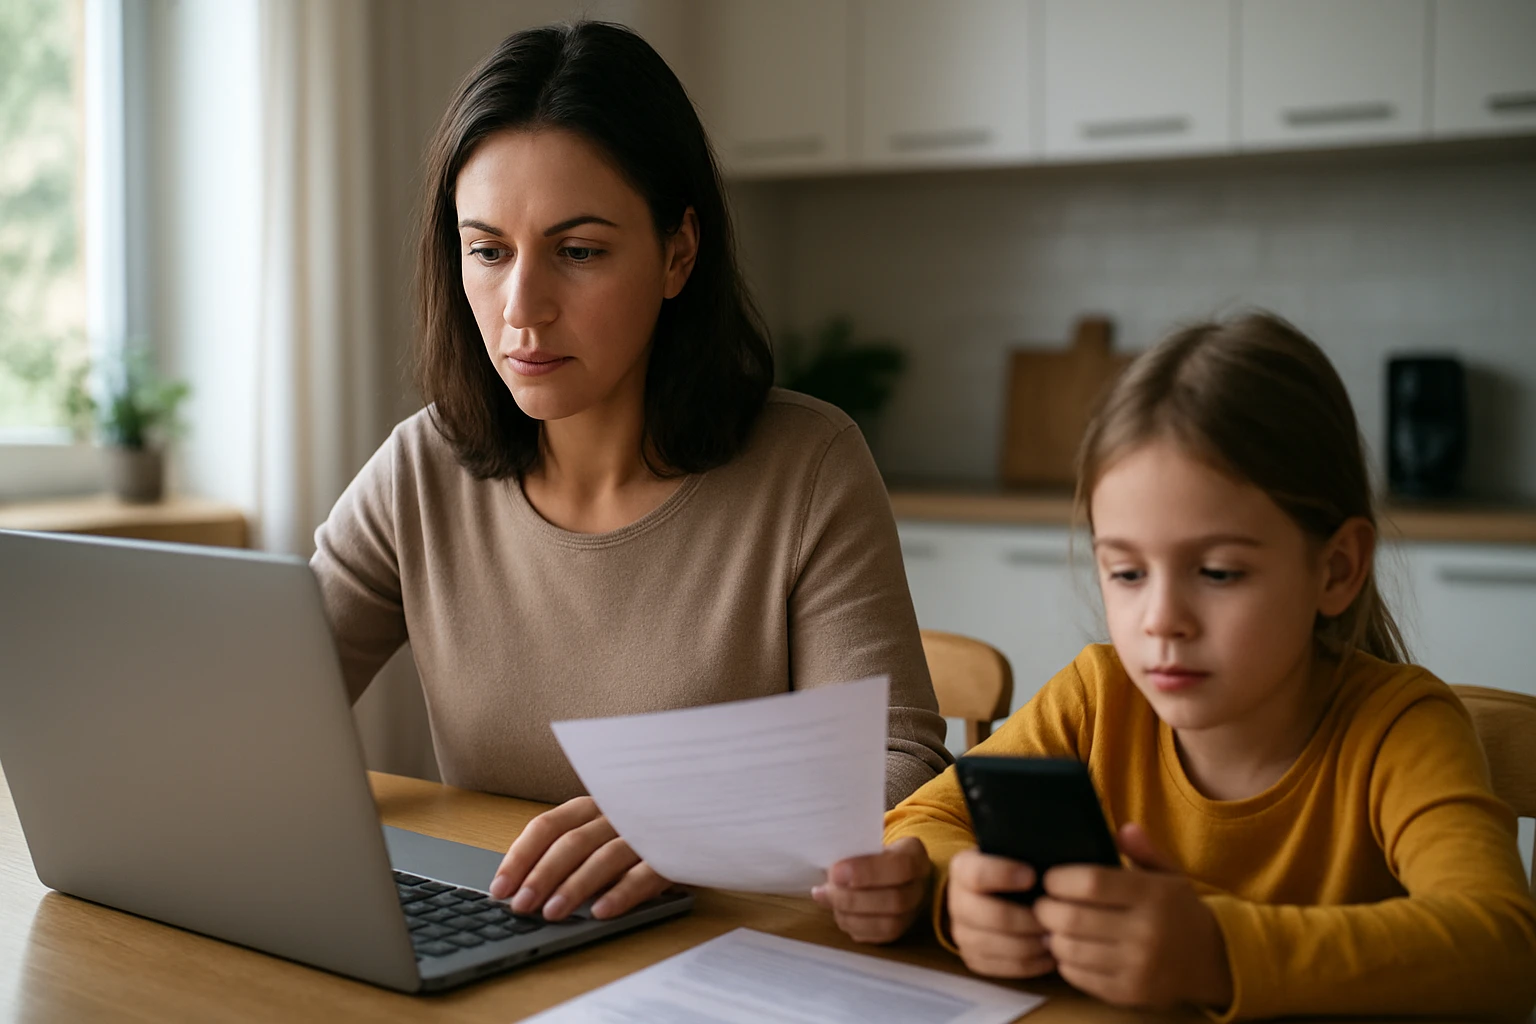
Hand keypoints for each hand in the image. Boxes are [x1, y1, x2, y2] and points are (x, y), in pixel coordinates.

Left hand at [487, 796, 672, 921]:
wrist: (702, 811)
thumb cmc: (640, 830)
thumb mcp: (602, 832)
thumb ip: (570, 850)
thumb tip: (524, 886)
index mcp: (591, 806)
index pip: (547, 826)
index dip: (520, 856)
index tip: (500, 888)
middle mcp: (614, 814)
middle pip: (571, 843)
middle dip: (542, 875)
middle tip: (522, 905)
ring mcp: (644, 832)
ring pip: (604, 858)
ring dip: (575, 887)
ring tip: (552, 913)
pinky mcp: (671, 853)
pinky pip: (644, 874)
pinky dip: (622, 893)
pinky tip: (601, 912)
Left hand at [813, 837, 930, 942]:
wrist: (884, 865)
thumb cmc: (869, 850)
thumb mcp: (865, 840)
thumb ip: (851, 851)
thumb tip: (829, 872)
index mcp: (915, 855)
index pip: (901, 866)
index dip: (867, 872)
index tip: (835, 872)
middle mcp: (920, 886)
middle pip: (895, 900)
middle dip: (853, 899)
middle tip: (825, 891)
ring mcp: (913, 911)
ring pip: (889, 924)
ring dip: (851, 917)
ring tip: (828, 902)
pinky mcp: (900, 930)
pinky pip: (880, 938)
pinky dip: (855, 928)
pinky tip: (839, 914)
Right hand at [946, 848, 1054, 977]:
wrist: (984, 894)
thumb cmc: (1007, 870)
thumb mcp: (1008, 853)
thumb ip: (1021, 854)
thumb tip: (1050, 863)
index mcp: (962, 869)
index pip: (978, 875)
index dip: (1005, 875)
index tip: (1033, 876)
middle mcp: (956, 902)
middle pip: (994, 916)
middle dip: (1030, 920)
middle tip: (1055, 918)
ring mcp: (961, 934)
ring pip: (1000, 946)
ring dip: (1033, 945)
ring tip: (1057, 938)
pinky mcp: (972, 958)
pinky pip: (1003, 968)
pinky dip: (1031, 965)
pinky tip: (1050, 955)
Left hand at [1033, 823, 1231, 1009]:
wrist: (1213, 960)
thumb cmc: (1178, 909)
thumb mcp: (1168, 873)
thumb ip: (1143, 850)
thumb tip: (1123, 828)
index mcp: (1153, 896)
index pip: (1091, 882)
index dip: (1060, 879)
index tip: (1051, 878)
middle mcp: (1146, 933)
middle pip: (1071, 918)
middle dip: (1046, 909)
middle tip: (1043, 903)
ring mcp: (1137, 967)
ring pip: (1070, 950)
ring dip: (1052, 936)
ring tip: (1053, 926)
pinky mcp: (1129, 993)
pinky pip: (1079, 977)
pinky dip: (1065, 961)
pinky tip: (1070, 949)